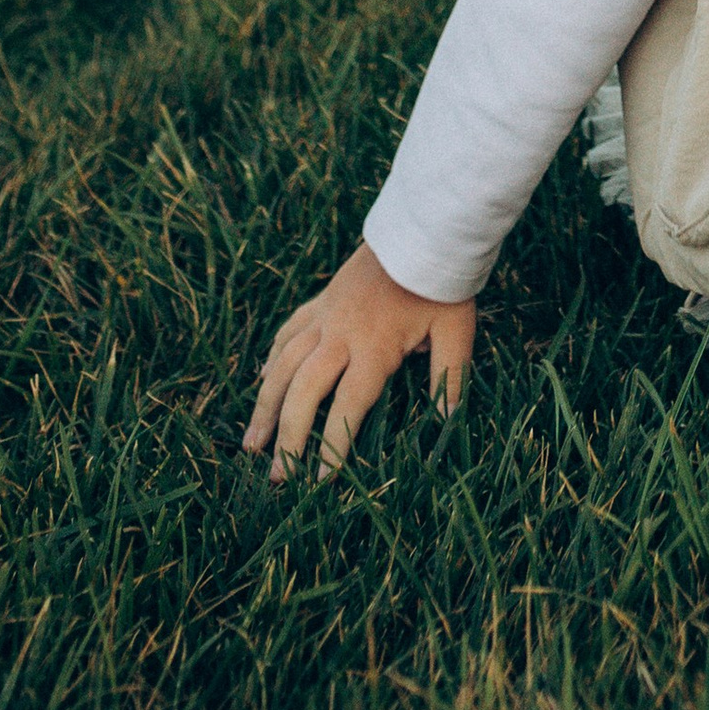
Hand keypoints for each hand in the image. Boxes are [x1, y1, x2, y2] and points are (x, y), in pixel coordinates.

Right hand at [241, 242, 472, 476]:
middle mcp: (341, 334)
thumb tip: (449, 420)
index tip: (320, 481)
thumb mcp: (457, 328)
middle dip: (287, 438)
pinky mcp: (322, 300)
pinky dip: (271, 359)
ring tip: (251, 443)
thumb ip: (450, 374)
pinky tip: (260, 380)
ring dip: (265, 405)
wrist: (422, 228)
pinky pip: (288, 333)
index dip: (333, 446)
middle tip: (276, 477)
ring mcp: (326, 315)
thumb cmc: (442, 283)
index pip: (347, 406)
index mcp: (374, 346)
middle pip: (303, 392)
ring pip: (283, 365)